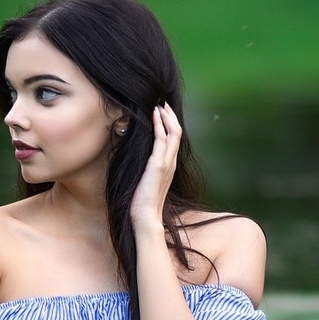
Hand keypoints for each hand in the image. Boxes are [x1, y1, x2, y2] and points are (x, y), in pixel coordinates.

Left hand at [128, 103, 180, 230]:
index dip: (170, 123)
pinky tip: (154, 115)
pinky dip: (159, 125)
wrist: (145, 217)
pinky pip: (161, 139)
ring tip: (159, 104)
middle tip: (163, 102)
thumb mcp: (147, 180)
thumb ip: (148, 169)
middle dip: (170, 115)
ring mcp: (167, 163)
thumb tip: (141, 160)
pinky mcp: (158, 165)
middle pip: (177, 132)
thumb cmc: (143, 202)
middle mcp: (171, 162)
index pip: (174, 139)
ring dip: (166, 116)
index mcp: (170, 166)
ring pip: (173, 132)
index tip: (163, 111)